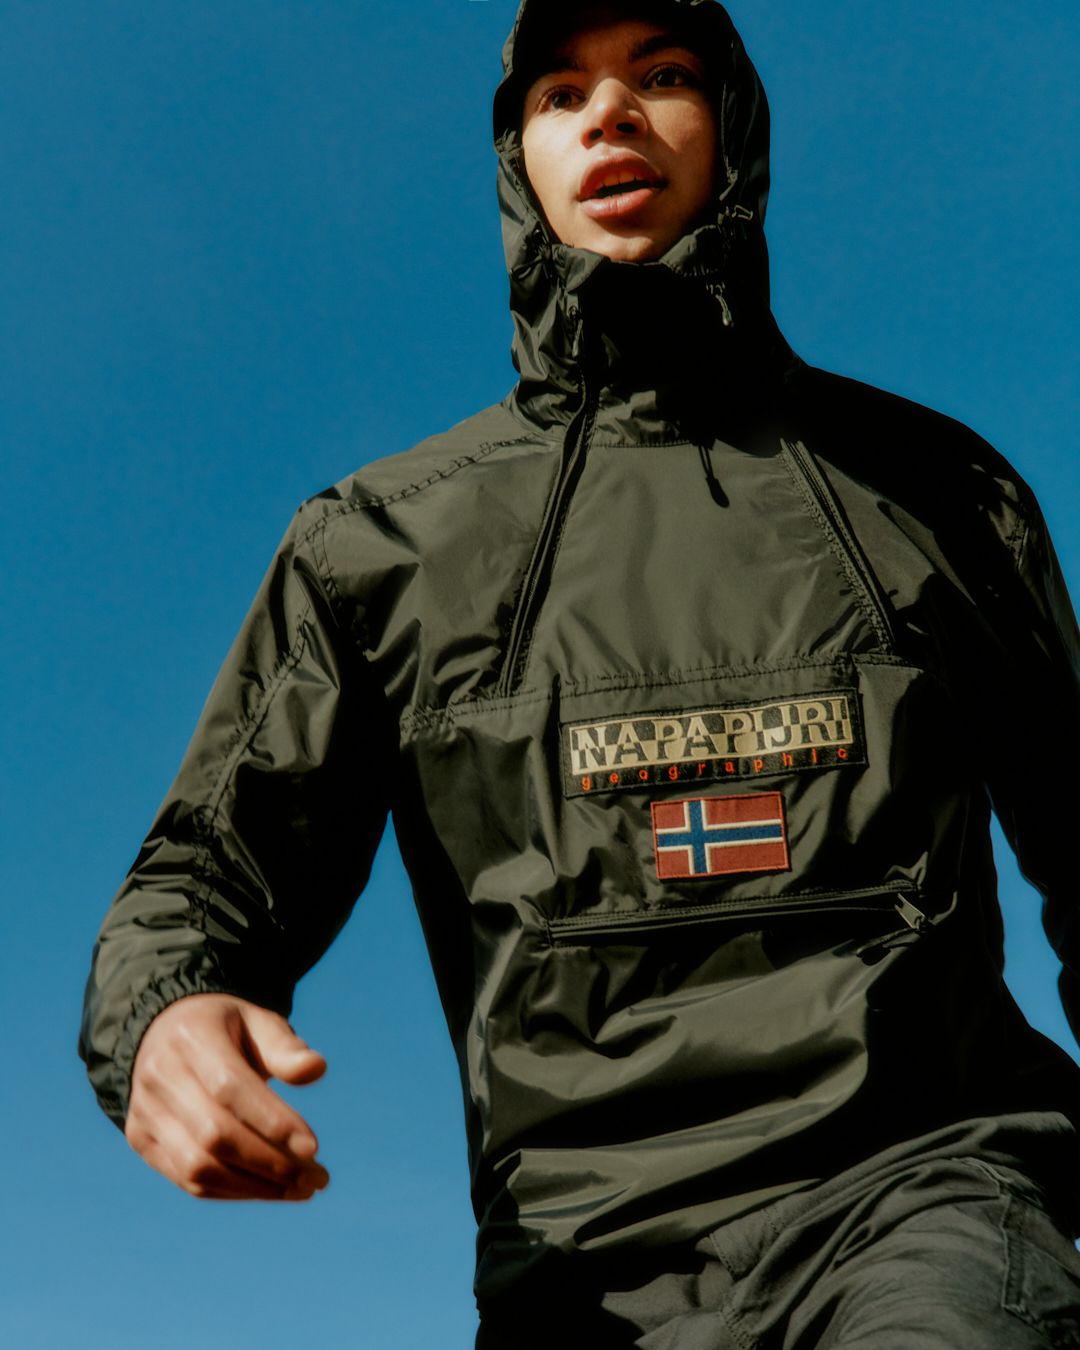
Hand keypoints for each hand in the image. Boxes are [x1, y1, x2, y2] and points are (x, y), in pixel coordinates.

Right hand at [126, 993, 329, 1200]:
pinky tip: (269, 1188)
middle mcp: (159, 1075)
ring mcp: (144, 1111)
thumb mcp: (257, 1022)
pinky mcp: (141, 1139)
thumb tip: (316, 1069)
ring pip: (197, 1166)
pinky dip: (232, 1191)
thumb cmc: (227, 1029)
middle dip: (270, 1162)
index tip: (313, 1147)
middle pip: (213, 1134)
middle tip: (317, 1178)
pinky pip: (187, 1179)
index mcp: (190, 1036)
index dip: (271, 1120)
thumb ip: (285, 1048)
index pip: (229, 1088)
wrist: (168, 1031)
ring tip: (301, 1189)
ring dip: (254, 1186)